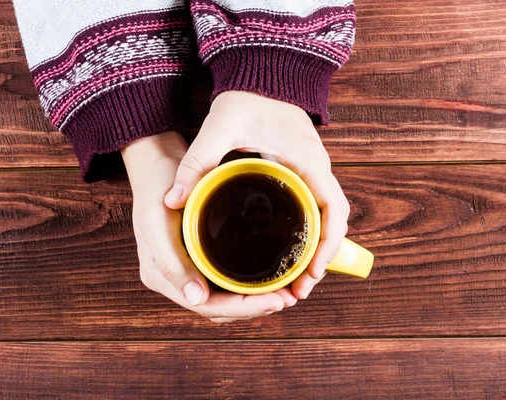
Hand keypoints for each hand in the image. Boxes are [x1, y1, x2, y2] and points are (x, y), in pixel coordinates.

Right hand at [121, 131, 297, 322]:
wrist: (157, 163)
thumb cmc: (157, 188)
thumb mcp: (158, 221)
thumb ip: (171, 262)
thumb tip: (196, 299)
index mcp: (162, 277)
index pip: (207, 307)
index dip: (243, 309)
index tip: (276, 301)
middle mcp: (175, 279)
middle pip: (220, 307)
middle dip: (255, 306)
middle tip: (289, 298)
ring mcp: (188, 268)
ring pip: (225, 296)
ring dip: (254, 298)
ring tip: (286, 292)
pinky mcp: (200, 255)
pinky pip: (226, 279)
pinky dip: (248, 282)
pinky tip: (271, 275)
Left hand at [164, 92, 349, 299]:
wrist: (260, 72)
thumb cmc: (246, 98)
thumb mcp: (219, 128)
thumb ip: (196, 162)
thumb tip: (172, 199)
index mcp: (307, 161)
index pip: (333, 210)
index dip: (327, 245)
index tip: (311, 272)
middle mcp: (316, 169)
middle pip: (332, 223)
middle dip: (320, 258)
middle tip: (298, 290)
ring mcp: (311, 170)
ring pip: (325, 218)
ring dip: (314, 249)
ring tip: (295, 281)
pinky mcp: (300, 171)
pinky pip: (313, 208)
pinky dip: (308, 233)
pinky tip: (289, 250)